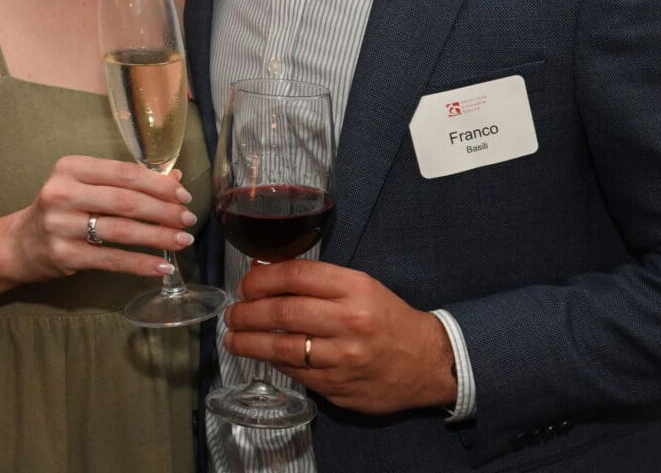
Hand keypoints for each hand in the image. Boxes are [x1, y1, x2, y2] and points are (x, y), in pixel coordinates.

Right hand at [2, 155, 197, 283]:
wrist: (20, 243)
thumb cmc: (62, 208)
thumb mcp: (87, 186)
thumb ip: (126, 181)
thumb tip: (175, 180)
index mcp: (71, 167)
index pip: (124, 173)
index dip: (158, 184)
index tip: (182, 195)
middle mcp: (63, 193)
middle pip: (125, 200)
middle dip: (163, 210)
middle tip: (188, 218)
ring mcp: (61, 225)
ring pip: (121, 230)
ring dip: (157, 236)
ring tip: (182, 240)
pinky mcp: (64, 255)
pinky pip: (111, 259)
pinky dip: (140, 263)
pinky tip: (162, 265)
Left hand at [222, 259, 456, 413]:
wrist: (428, 361)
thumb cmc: (387, 316)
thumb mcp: (359, 284)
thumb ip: (315, 280)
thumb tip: (264, 272)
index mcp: (354, 288)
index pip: (295, 276)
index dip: (261, 279)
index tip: (245, 284)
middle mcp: (349, 322)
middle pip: (283, 313)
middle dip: (248, 313)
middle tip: (232, 313)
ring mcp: (343, 359)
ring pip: (283, 349)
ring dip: (250, 343)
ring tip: (233, 339)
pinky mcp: (339, 387)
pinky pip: (297, 374)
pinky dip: (276, 363)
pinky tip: (264, 356)